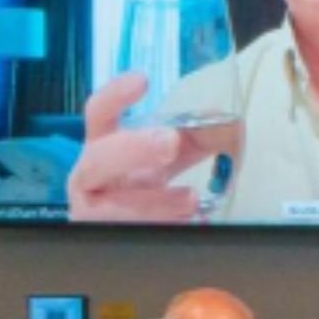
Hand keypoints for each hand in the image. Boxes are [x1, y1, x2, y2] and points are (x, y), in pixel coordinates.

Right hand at [66, 74, 218, 223]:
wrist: (126, 229)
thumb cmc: (141, 186)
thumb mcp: (167, 158)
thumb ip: (196, 139)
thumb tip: (229, 125)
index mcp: (101, 144)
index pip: (98, 113)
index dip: (115, 96)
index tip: (142, 81)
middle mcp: (88, 176)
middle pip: (98, 160)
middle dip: (133, 150)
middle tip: (171, 142)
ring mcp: (90, 212)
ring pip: (110, 208)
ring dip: (153, 202)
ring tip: (190, 200)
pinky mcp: (102, 238)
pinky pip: (126, 235)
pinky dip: (157, 228)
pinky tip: (182, 225)